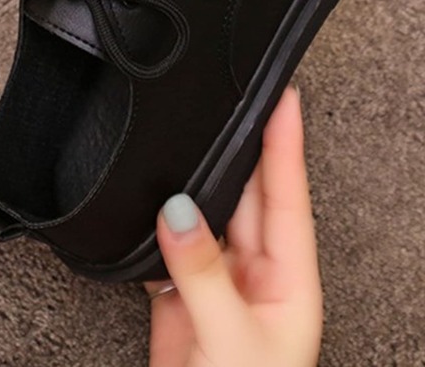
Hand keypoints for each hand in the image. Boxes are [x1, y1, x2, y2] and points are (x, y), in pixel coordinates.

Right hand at [145, 87, 321, 366]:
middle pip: (242, 196)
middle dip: (231, 152)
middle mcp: (255, 273)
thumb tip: (176, 211)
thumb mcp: (233, 340)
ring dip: (187, 184)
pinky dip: (152, 223)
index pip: (288, 195)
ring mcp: (216, 283)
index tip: (283, 95)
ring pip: (201, 216)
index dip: (285, 143)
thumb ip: (202, 272)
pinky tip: (146, 200)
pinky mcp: (179, 298)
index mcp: (289, 280)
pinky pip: (166, 245)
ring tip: (177, 139)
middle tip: (219, 100)